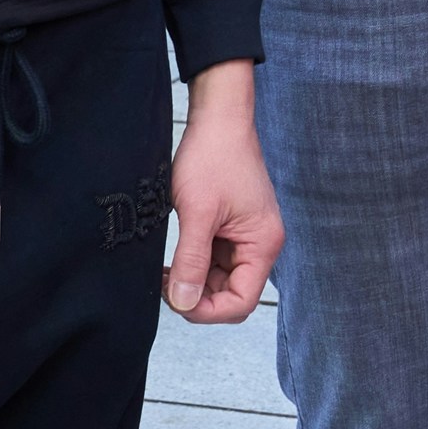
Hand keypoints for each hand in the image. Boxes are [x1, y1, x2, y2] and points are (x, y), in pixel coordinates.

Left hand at [163, 60, 280, 322]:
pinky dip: (194, 264)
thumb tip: (182, 303)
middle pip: (231, 294)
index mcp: (263, 243)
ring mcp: (247, 237)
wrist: (218, 118)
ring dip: (193, 280)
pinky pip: (215, 261)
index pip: (240, 302)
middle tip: (165, 283)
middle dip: (197, 295)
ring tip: (166, 269)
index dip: (207, 310)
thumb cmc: (214, 156)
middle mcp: (260, 244)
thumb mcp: (197, 213)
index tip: (175, 298)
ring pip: (220, 280)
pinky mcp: (233, 228)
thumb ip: (191, 261)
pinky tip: (174, 257)